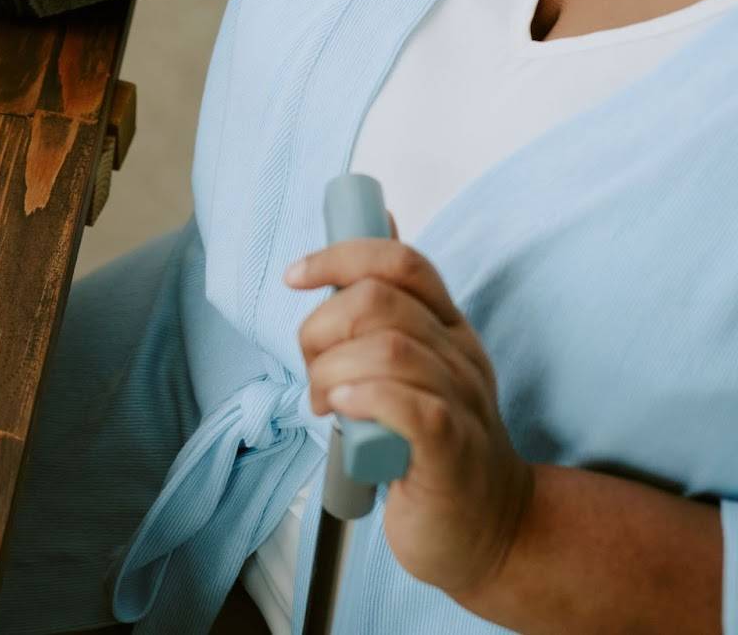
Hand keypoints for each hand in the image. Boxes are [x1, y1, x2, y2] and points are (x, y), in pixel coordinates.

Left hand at [286, 239, 532, 600]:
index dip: (340, 258)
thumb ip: (381, 328)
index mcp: (447, 330)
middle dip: (321, 330)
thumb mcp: (410, 376)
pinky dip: (364, 399)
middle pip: (378, 301)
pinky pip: (409, 405)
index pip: (399, 263)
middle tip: (314, 375)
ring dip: (332, 373)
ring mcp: (461, 402)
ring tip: (324, 405)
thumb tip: (338, 271)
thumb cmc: (432, 452)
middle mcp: (458, 356)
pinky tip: (343, 411)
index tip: (296, 277)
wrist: (492, 531)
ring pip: (387, 350)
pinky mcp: (452, 450)